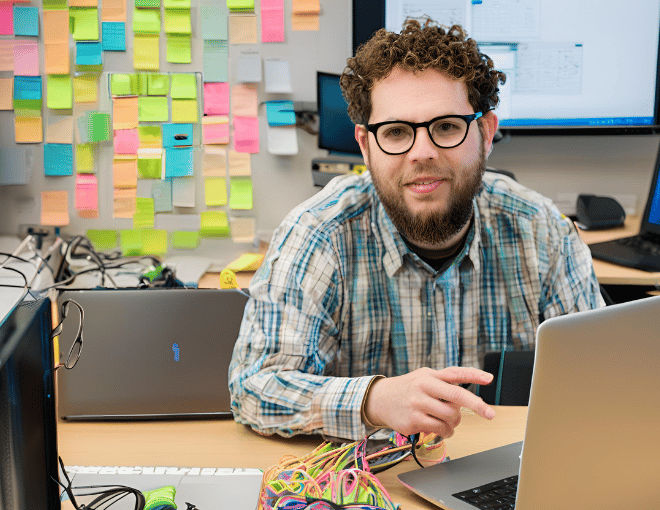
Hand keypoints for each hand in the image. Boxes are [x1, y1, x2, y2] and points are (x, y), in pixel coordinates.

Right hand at [363, 367, 494, 437]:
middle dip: (477, 405)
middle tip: (490, 414)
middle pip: (456, 396)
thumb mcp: (423, 378)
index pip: (454, 373)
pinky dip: (446, 432)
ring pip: (450, 416)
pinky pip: (440, 429)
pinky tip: (442, 429)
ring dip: (455, 423)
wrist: (379, 399)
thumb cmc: (407, 389)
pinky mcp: (413, 420)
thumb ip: (444, 383)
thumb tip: (468, 399)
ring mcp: (418, 403)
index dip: (473, 375)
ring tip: (450, 422)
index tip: (489, 378)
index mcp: (429, 375)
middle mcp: (424, 386)